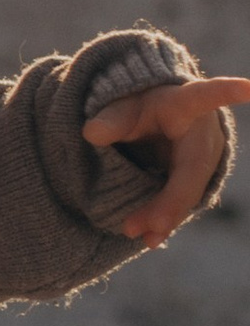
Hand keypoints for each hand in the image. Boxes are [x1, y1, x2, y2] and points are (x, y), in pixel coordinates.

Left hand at [83, 74, 249, 243]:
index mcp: (187, 104)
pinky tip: (151, 238)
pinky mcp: (195, 179)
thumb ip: (111, 118)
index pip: (205, 96)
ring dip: (166, 216)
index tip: (249, 87)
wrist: (160, 116)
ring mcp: (204, 159)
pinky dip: (166, 218)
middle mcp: (203, 134)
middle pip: (192, 170)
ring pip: (189, 192)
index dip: (226, 91)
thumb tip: (90, 133)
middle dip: (170, 201)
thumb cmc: (144, 105)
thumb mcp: (125, 104)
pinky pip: (183, 200)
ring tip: (142, 237)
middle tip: (142, 226)